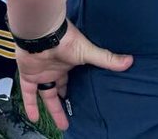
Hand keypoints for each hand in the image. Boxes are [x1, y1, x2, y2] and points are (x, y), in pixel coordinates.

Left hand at [16, 20, 131, 129]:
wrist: (42, 32)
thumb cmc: (65, 39)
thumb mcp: (88, 52)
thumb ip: (106, 58)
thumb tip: (130, 60)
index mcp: (67, 64)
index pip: (71, 81)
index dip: (75, 91)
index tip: (80, 102)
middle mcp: (54, 69)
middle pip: (59, 90)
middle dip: (64, 105)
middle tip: (70, 120)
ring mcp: (40, 72)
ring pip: (45, 95)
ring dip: (52, 110)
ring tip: (61, 126)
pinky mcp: (28, 75)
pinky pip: (28, 93)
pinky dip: (30, 105)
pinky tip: (34, 118)